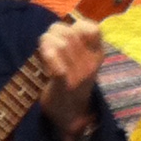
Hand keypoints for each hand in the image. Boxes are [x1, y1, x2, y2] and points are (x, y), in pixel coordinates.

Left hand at [37, 17, 103, 140]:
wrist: (71, 115)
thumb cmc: (72, 81)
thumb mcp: (82, 59)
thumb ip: (75, 42)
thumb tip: (58, 27)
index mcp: (97, 55)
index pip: (93, 29)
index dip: (75, 25)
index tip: (67, 34)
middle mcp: (91, 64)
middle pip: (69, 34)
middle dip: (53, 33)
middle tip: (47, 43)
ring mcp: (78, 76)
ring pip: (61, 45)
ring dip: (46, 43)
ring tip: (43, 51)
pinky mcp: (64, 86)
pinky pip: (58, 67)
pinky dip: (48, 57)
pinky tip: (42, 58)